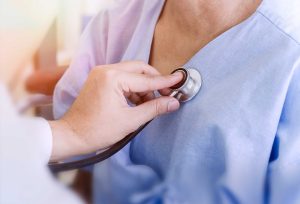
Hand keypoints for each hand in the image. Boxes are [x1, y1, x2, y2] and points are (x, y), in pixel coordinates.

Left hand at [49, 61, 182, 160]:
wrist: (71, 135)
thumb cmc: (97, 130)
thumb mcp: (130, 121)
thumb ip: (154, 108)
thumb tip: (173, 102)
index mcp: (113, 78)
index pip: (146, 79)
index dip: (165, 81)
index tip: (180, 79)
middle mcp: (106, 70)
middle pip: (140, 69)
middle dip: (154, 82)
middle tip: (166, 94)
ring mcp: (101, 73)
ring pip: (131, 74)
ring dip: (143, 87)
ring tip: (147, 105)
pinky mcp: (99, 79)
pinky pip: (122, 78)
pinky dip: (132, 89)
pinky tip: (136, 103)